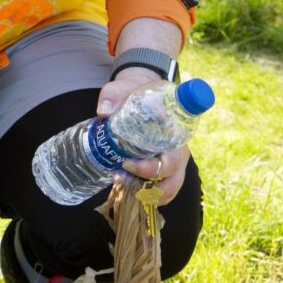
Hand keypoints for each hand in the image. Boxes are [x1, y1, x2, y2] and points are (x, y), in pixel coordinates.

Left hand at [98, 70, 188, 203]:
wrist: (140, 95)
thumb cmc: (136, 92)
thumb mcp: (124, 88)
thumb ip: (114, 95)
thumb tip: (104, 111)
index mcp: (176, 133)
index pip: (174, 159)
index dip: (155, 168)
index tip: (128, 164)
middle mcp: (179, 151)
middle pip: (172, 179)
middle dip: (147, 183)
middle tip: (120, 174)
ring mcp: (173, 162)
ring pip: (169, 189)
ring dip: (147, 192)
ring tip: (122, 182)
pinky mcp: (164, 169)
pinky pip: (162, 190)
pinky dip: (147, 194)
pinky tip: (127, 187)